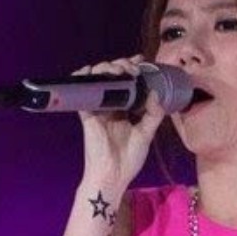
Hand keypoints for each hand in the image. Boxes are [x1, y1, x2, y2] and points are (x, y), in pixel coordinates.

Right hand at [72, 54, 165, 186]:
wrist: (113, 175)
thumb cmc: (129, 158)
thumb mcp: (146, 134)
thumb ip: (153, 114)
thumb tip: (155, 93)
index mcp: (125, 110)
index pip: (127, 83)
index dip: (131, 68)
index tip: (140, 61)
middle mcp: (111, 106)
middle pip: (112, 77)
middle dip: (121, 65)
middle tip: (131, 68)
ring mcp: (98, 108)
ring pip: (97, 80)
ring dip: (105, 69)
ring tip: (117, 71)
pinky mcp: (87, 113)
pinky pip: (81, 92)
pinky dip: (83, 79)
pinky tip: (90, 72)